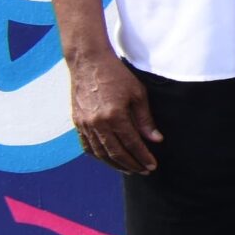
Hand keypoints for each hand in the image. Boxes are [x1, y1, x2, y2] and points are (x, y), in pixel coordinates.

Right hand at [68, 50, 161, 173]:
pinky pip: (87, 146)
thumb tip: (156, 140)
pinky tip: (108, 159)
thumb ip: (145, 119)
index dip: (143, 157)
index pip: (132, 144)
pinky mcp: (77, 122)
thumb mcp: (138, 94)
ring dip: (115, 164)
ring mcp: (84, 124)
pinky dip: (99, 156)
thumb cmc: (117, 75)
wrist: (88, 63)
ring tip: (129, 169)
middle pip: (115, 153)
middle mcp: (97, 123)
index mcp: (114, 116)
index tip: (152, 166)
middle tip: (144, 171)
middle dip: (131, 164)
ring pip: (100, 153)